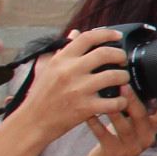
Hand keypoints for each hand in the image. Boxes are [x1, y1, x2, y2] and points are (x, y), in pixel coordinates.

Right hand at [15, 29, 136, 139]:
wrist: (32, 122)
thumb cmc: (40, 95)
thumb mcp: (46, 68)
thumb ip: (62, 50)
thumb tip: (75, 33)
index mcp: (61, 60)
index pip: (87, 38)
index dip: (107, 34)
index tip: (117, 36)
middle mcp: (70, 71)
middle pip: (105, 54)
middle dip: (120, 56)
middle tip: (123, 61)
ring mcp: (79, 89)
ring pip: (114, 76)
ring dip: (124, 77)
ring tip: (122, 80)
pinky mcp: (86, 107)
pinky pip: (114, 101)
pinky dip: (122, 101)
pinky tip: (120, 101)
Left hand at [82, 93, 156, 155]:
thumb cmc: (119, 142)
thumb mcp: (135, 129)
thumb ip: (139, 113)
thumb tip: (138, 87)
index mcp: (151, 130)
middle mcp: (145, 138)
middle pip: (141, 116)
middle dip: (133, 100)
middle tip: (124, 85)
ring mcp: (130, 147)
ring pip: (123, 126)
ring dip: (115, 111)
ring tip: (107, 97)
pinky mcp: (113, 152)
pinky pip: (103, 135)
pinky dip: (96, 124)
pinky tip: (89, 114)